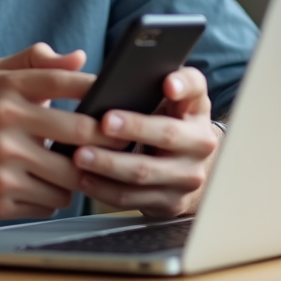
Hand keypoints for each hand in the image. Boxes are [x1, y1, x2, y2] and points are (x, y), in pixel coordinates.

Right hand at [0, 45, 123, 221]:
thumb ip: (35, 62)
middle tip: (117, 142)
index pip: (64, 81)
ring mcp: (2, 166)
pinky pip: (49, 203)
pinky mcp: (0, 200)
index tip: (118, 97)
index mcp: (5, 90)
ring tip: (73, 168)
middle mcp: (4, 125)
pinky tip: (42, 186)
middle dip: (107, 139)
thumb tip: (80, 58)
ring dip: (77, 175)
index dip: (98, 89)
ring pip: (70, 177)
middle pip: (81, 134)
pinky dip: (52, 197)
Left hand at [71, 66, 221, 216]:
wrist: (188, 167)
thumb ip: (161, 79)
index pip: (195, 89)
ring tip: (80, 155)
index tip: (167, 85)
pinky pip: (132, 198)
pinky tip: (83, 178)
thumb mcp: (174, 98)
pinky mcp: (170, 202)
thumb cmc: (170, 121)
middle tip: (103, 123)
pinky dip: (104, 189)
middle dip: (134, 129)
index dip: (182, 86)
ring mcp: (187, 177)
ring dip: (109, 165)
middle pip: (166, 135)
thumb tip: (151, 78)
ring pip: (144, 173)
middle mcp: (200, 143)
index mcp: (196, 108)